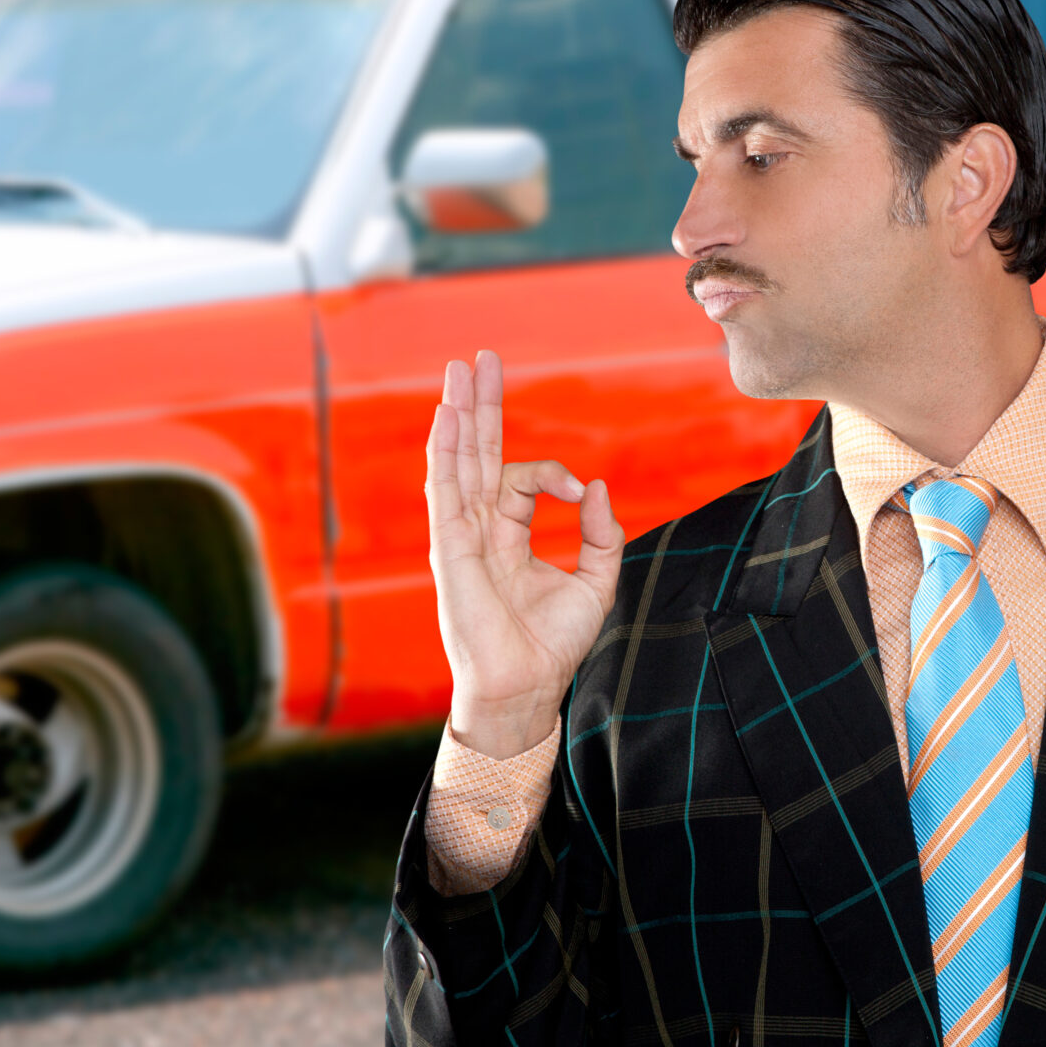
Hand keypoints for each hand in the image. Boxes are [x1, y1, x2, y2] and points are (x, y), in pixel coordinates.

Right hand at [426, 350, 625, 759]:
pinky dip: (443, 452)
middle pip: (477, 453)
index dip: (554, 473)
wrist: (527, 689)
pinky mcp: (451, 550)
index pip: (521, 478)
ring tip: (458, 370)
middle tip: (478, 357)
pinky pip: (444, 492)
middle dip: (479, 405)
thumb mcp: (596, 582)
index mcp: (509, 534)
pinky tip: (446, 416)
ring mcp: (462, 536)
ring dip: (458, 414)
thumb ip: (602, 534)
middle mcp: (480, 528)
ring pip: (457, 462)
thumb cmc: (554, 645)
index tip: (581, 492)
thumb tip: (598, 486)